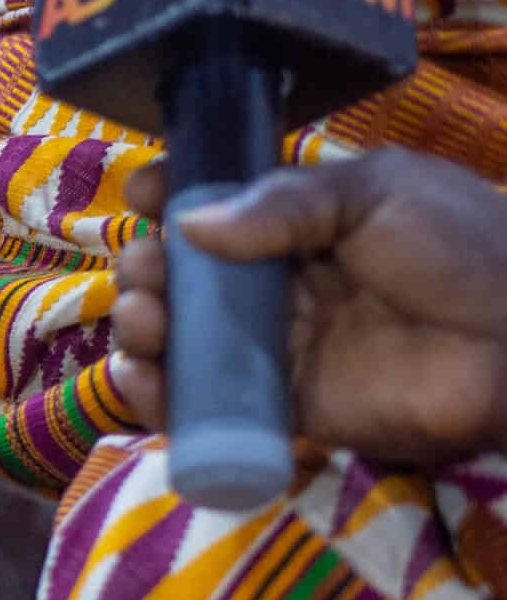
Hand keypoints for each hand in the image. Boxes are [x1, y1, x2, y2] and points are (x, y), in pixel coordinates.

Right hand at [112, 148, 506, 464]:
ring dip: (139, 327)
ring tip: (147, 319)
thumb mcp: (377, 191)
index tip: (146, 194)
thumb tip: (190, 225)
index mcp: (299, 223)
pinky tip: (143, 377)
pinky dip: (155, 397)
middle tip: (148, 272)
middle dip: (144, 269)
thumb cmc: (458, 248)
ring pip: (177, 340)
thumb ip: (284, 202)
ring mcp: (274, 348)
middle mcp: (277, 285)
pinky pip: (200, 407)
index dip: (170, 199)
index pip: (215, 208)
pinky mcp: (279, 409)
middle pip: (181, 277)